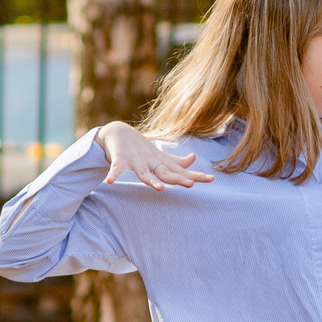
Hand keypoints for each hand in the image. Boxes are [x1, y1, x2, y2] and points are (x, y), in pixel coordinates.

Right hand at [98, 121, 214, 190]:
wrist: (118, 132)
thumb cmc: (142, 148)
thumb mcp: (160, 156)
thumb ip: (177, 162)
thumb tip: (194, 159)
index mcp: (161, 163)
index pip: (181, 171)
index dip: (195, 175)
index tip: (211, 179)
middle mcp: (151, 162)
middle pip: (166, 173)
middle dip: (178, 178)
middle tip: (190, 184)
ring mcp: (136, 161)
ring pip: (144, 173)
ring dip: (151, 180)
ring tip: (159, 189)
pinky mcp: (120, 159)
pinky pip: (116, 169)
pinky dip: (113, 175)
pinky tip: (110, 182)